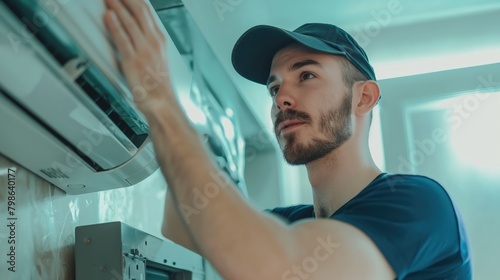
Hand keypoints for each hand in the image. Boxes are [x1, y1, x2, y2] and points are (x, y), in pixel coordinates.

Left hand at [103, 0, 171, 114]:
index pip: (147, 11)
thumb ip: (146, 42)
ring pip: (130, 22)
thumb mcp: (156, 57)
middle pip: (140, 11)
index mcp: (159, 40)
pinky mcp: (134, 60)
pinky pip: (123, 38)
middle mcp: (153, 42)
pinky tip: (108, 16)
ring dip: (117, 6)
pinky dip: (115, 25)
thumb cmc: (158, 84)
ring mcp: (144, 50)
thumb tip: (136, 32)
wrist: (162, 101)